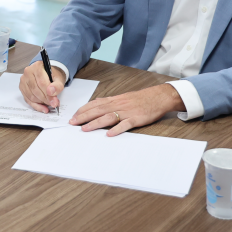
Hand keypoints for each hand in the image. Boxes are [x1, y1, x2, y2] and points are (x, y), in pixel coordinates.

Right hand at [19, 61, 66, 112]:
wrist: (47, 73)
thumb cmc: (52, 75)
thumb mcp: (59, 79)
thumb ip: (57, 85)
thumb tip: (51, 92)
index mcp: (37, 67)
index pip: (42, 83)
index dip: (48, 94)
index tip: (55, 102)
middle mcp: (28, 72)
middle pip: (35, 90)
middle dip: (45, 99)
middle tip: (53, 104)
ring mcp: (23, 80)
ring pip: (31, 96)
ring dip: (41, 103)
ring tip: (49, 104)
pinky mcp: (22, 88)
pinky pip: (28, 99)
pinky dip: (36, 105)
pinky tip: (43, 108)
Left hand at [70, 84, 184, 136]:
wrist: (159, 96)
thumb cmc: (140, 98)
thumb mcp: (123, 98)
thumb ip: (110, 102)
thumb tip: (97, 104)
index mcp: (114, 100)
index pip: (95, 104)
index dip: (83, 110)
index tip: (73, 115)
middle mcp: (118, 104)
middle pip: (98, 110)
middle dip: (84, 116)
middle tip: (73, 123)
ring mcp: (127, 111)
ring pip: (108, 117)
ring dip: (95, 123)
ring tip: (85, 129)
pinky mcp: (136, 118)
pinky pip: (125, 124)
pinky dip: (117, 129)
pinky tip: (109, 134)